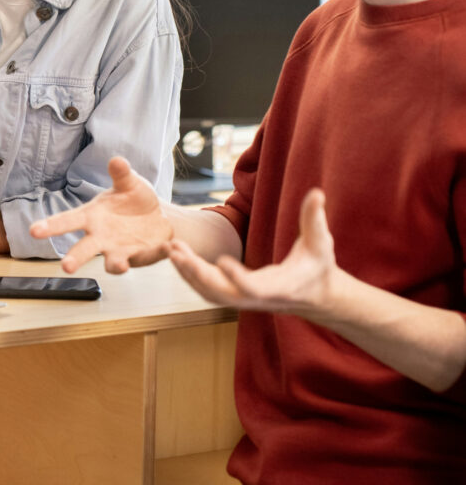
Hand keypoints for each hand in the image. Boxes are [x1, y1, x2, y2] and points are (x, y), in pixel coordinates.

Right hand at [30, 156, 173, 273]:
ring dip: (114, 264)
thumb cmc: (134, 199)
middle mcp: (101, 237)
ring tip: (117, 264)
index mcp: (92, 216)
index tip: (35, 230)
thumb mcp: (129, 183)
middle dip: (75, 258)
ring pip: (112, 262)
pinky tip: (164, 247)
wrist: (158, 217)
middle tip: (66, 267)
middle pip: (84, 249)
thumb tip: (116, 160)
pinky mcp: (139, 257)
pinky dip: (154, 253)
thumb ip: (122, 173)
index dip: (51, 226)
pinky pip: (145, 257)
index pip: (68, 221)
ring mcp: (119, 250)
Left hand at [168, 188, 335, 315]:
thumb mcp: (321, 241)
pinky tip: (178, 255)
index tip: (221, 262)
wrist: (315, 294)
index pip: (255, 288)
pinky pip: (207, 290)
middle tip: (177, 251)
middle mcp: (258, 298)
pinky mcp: (235, 295)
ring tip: (171, 250)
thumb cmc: (318, 265)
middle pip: (222, 293)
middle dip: (198, 273)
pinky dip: (190, 275)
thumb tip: (316, 192)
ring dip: (188, 273)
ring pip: (210, 293)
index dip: (238, 278)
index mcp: (279, 287)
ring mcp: (244, 299)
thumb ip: (314, 218)